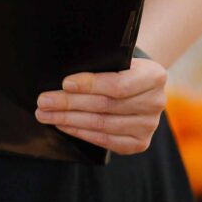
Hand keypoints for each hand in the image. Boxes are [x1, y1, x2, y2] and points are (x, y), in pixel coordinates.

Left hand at [36, 53, 168, 155]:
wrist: (138, 85)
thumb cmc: (120, 68)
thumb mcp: (116, 59)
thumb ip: (98, 65)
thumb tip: (63, 81)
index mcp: (155, 75)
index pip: (118, 84)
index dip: (90, 85)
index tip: (64, 83)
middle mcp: (157, 101)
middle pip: (106, 106)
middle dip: (70, 103)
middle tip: (43, 101)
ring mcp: (149, 125)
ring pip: (102, 124)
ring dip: (69, 120)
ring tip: (46, 114)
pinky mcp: (139, 143)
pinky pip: (105, 140)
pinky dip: (80, 132)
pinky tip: (63, 125)